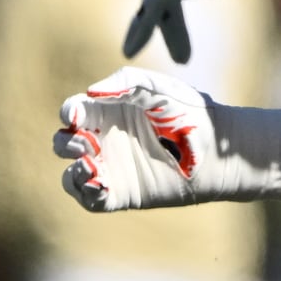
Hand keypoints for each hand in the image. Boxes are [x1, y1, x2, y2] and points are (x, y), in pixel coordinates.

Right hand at [54, 68, 280, 211]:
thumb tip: (90, 93)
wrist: (216, 151)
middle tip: (85, 144)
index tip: (74, 116)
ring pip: (71, 175)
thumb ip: (125, 81)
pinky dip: (86, 193)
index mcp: (108, 113)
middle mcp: (105, 142)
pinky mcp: (120, 195)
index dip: (69, 113)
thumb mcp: (157, 88)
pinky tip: (100, 184)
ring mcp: (111, 170)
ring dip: (72, 172)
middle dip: (66, 144)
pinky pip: (90, 199)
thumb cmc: (189, 113)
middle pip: (64, 144)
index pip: (74, 112)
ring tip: (91, 167)